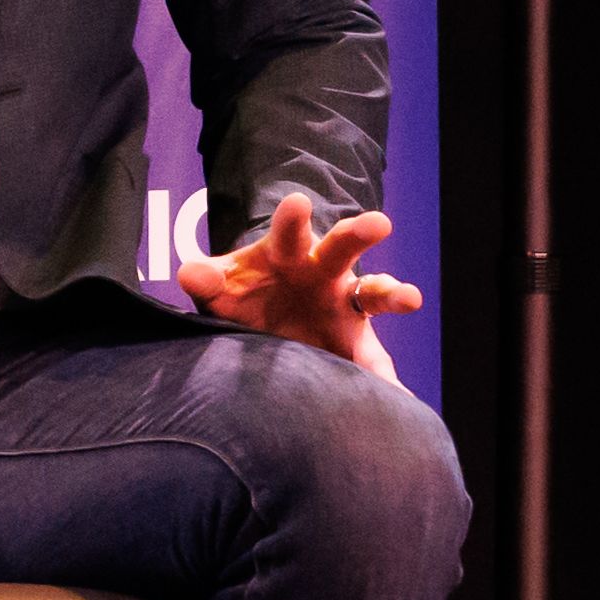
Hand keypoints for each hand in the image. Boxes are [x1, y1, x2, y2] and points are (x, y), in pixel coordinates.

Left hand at [181, 193, 423, 377]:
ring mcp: (346, 307)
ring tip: (409, 297)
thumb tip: (190, 273)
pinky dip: (387, 381)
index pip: (290, 232)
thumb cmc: (244, 293)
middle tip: (378, 223)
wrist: (267, 320)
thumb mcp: (222, 285)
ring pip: (374, 294)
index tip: (297, 203)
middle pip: (343, 248)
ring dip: (392, 293)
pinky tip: (398, 397)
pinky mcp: (357, 345)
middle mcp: (324, 273)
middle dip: (358, 234)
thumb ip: (208, 280)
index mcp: (287, 252)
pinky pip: (375, 363)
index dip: (292, 219)